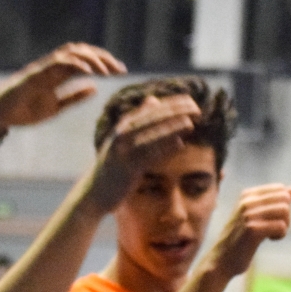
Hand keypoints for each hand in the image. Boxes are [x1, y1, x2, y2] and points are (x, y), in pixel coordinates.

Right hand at [0, 43, 125, 126]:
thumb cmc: (23, 110)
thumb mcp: (56, 107)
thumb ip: (74, 97)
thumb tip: (95, 87)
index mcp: (58, 74)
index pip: (85, 61)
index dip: (104, 63)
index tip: (120, 71)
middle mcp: (52, 66)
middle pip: (82, 52)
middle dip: (104, 57)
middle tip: (121, 69)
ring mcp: (44, 67)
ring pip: (72, 52)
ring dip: (93, 58)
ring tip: (109, 70)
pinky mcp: (36, 73)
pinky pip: (58, 62)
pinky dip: (76, 63)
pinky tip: (91, 71)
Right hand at [89, 94, 204, 211]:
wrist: (93, 192)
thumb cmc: (114, 165)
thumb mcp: (123, 139)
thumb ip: (138, 120)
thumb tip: (154, 99)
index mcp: (123, 126)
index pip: (151, 109)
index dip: (172, 103)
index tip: (191, 100)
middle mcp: (122, 135)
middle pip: (153, 118)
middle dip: (175, 112)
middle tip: (197, 108)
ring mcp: (124, 151)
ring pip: (152, 135)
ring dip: (172, 128)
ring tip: (191, 123)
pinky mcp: (128, 168)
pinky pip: (150, 156)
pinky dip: (165, 149)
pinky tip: (180, 144)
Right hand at [205, 184, 290, 277]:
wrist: (221, 260)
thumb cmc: (241, 239)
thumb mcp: (255, 216)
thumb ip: (273, 202)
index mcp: (247, 194)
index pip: (281, 189)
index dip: (284, 206)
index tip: (272, 219)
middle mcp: (247, 201)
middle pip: (285, 199)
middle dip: (286, 215)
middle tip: (275, 228)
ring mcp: (248, 214)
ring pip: (285, 210)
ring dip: (284, 226)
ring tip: (271, 234)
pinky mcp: (252, 229)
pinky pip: (281, 226)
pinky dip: (280, 235)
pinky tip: (269, 240)